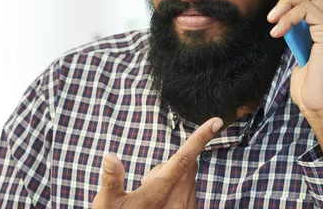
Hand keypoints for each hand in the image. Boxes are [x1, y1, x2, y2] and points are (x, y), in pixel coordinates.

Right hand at [92, 117, 222, 208]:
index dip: (200, 139)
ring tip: (150, 197)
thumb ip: (111, 179)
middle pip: (188, 164)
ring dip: (173, 178)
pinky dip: (177, 191)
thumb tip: (110, 157)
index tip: (216, 122)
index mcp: (160, 191)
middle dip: (170, 164)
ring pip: (189, 178)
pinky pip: (190, 193)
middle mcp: (180, 201)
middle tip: (146, 181)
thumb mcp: (107, 203)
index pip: (184, 159)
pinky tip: (159, 204)